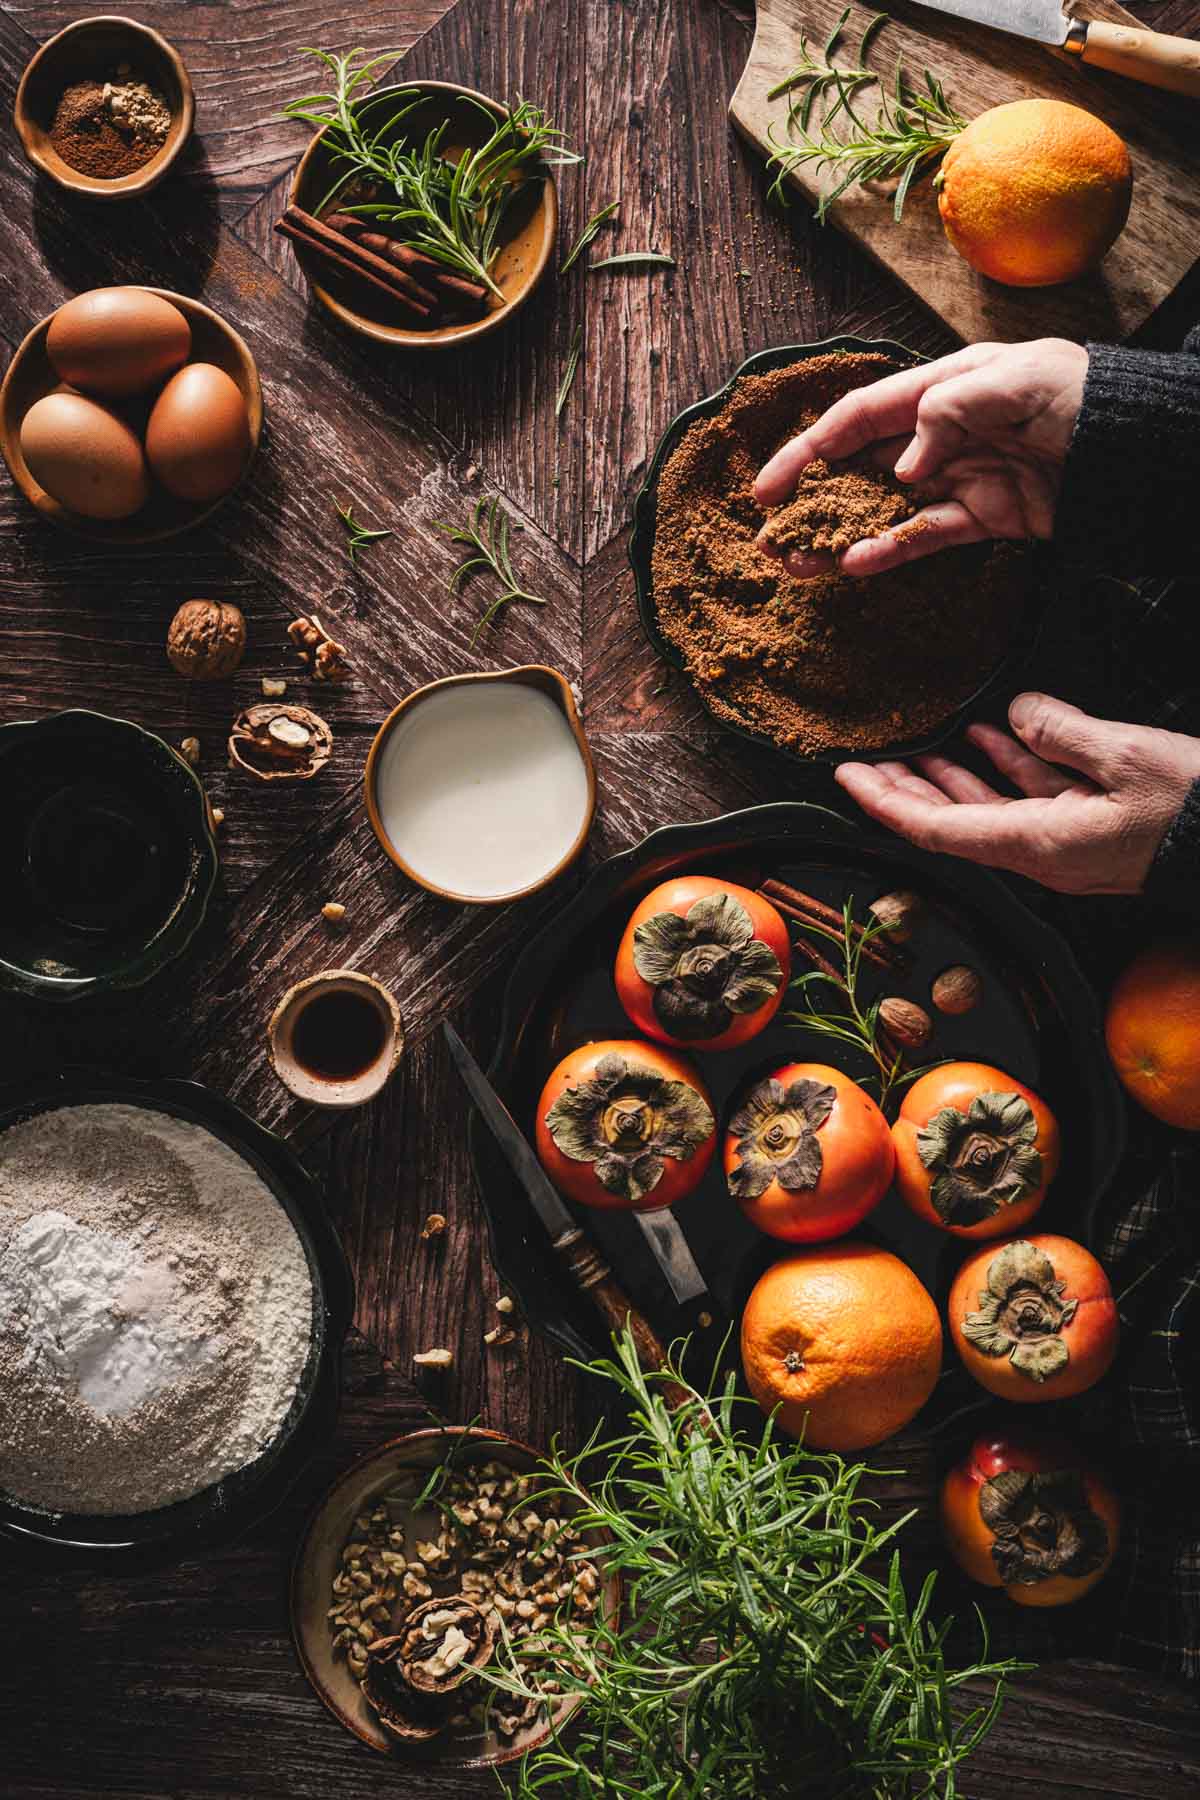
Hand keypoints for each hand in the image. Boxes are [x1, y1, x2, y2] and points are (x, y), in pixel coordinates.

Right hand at [755, 339, 1088, 578]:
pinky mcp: (981, 517)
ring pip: (881, 508)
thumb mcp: (1016, 380)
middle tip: (770, 537)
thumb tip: (903, 468)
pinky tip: (855, 564)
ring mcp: (957, 477)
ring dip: (838, 534)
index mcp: (940, 387)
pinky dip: (890, 551)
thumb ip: (949, 412)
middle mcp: (940, 432)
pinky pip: (924, 536)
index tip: (768, 488)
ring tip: (799, 564)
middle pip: (858, 467)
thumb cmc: (1081, 394)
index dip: (808, 451)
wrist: (1139, 446)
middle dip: (811, 500)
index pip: (859, 418)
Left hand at [834, 693, 1199, 895]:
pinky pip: (1032, 799)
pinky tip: (991, 736)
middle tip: (865, 762)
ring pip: (989, 810)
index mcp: (1037, 843)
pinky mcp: (1091, 830)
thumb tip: (1018, 713)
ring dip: (950, 778)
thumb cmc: (1198, 811)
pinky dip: (1006, 768)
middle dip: (904, 792)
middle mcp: (1041, 852)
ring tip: (914, 747)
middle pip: (950, 824)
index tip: (844, 774)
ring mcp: (1066, 844)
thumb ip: (1062, 732)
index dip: (884, 802)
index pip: (935, 828)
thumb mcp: (1128, 756)